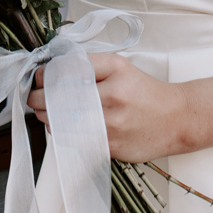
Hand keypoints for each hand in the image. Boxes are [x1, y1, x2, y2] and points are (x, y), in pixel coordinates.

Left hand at [29, 54, 191, 163]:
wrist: (177, 119)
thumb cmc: (145, 92)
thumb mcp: (119, 66)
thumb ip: (87, 64)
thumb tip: (51, 70)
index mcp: (113, 74)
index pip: (64, 73)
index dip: (44, 76)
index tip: (39, 78)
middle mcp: (112, 99)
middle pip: (58, 100)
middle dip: (38, 99)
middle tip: (35, 96)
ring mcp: (110, 127)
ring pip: (61, 124)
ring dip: (47, 117)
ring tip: (50, 110)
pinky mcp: (109, 148)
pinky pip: (74, 141)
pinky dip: (64, 133)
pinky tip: (68, 125)